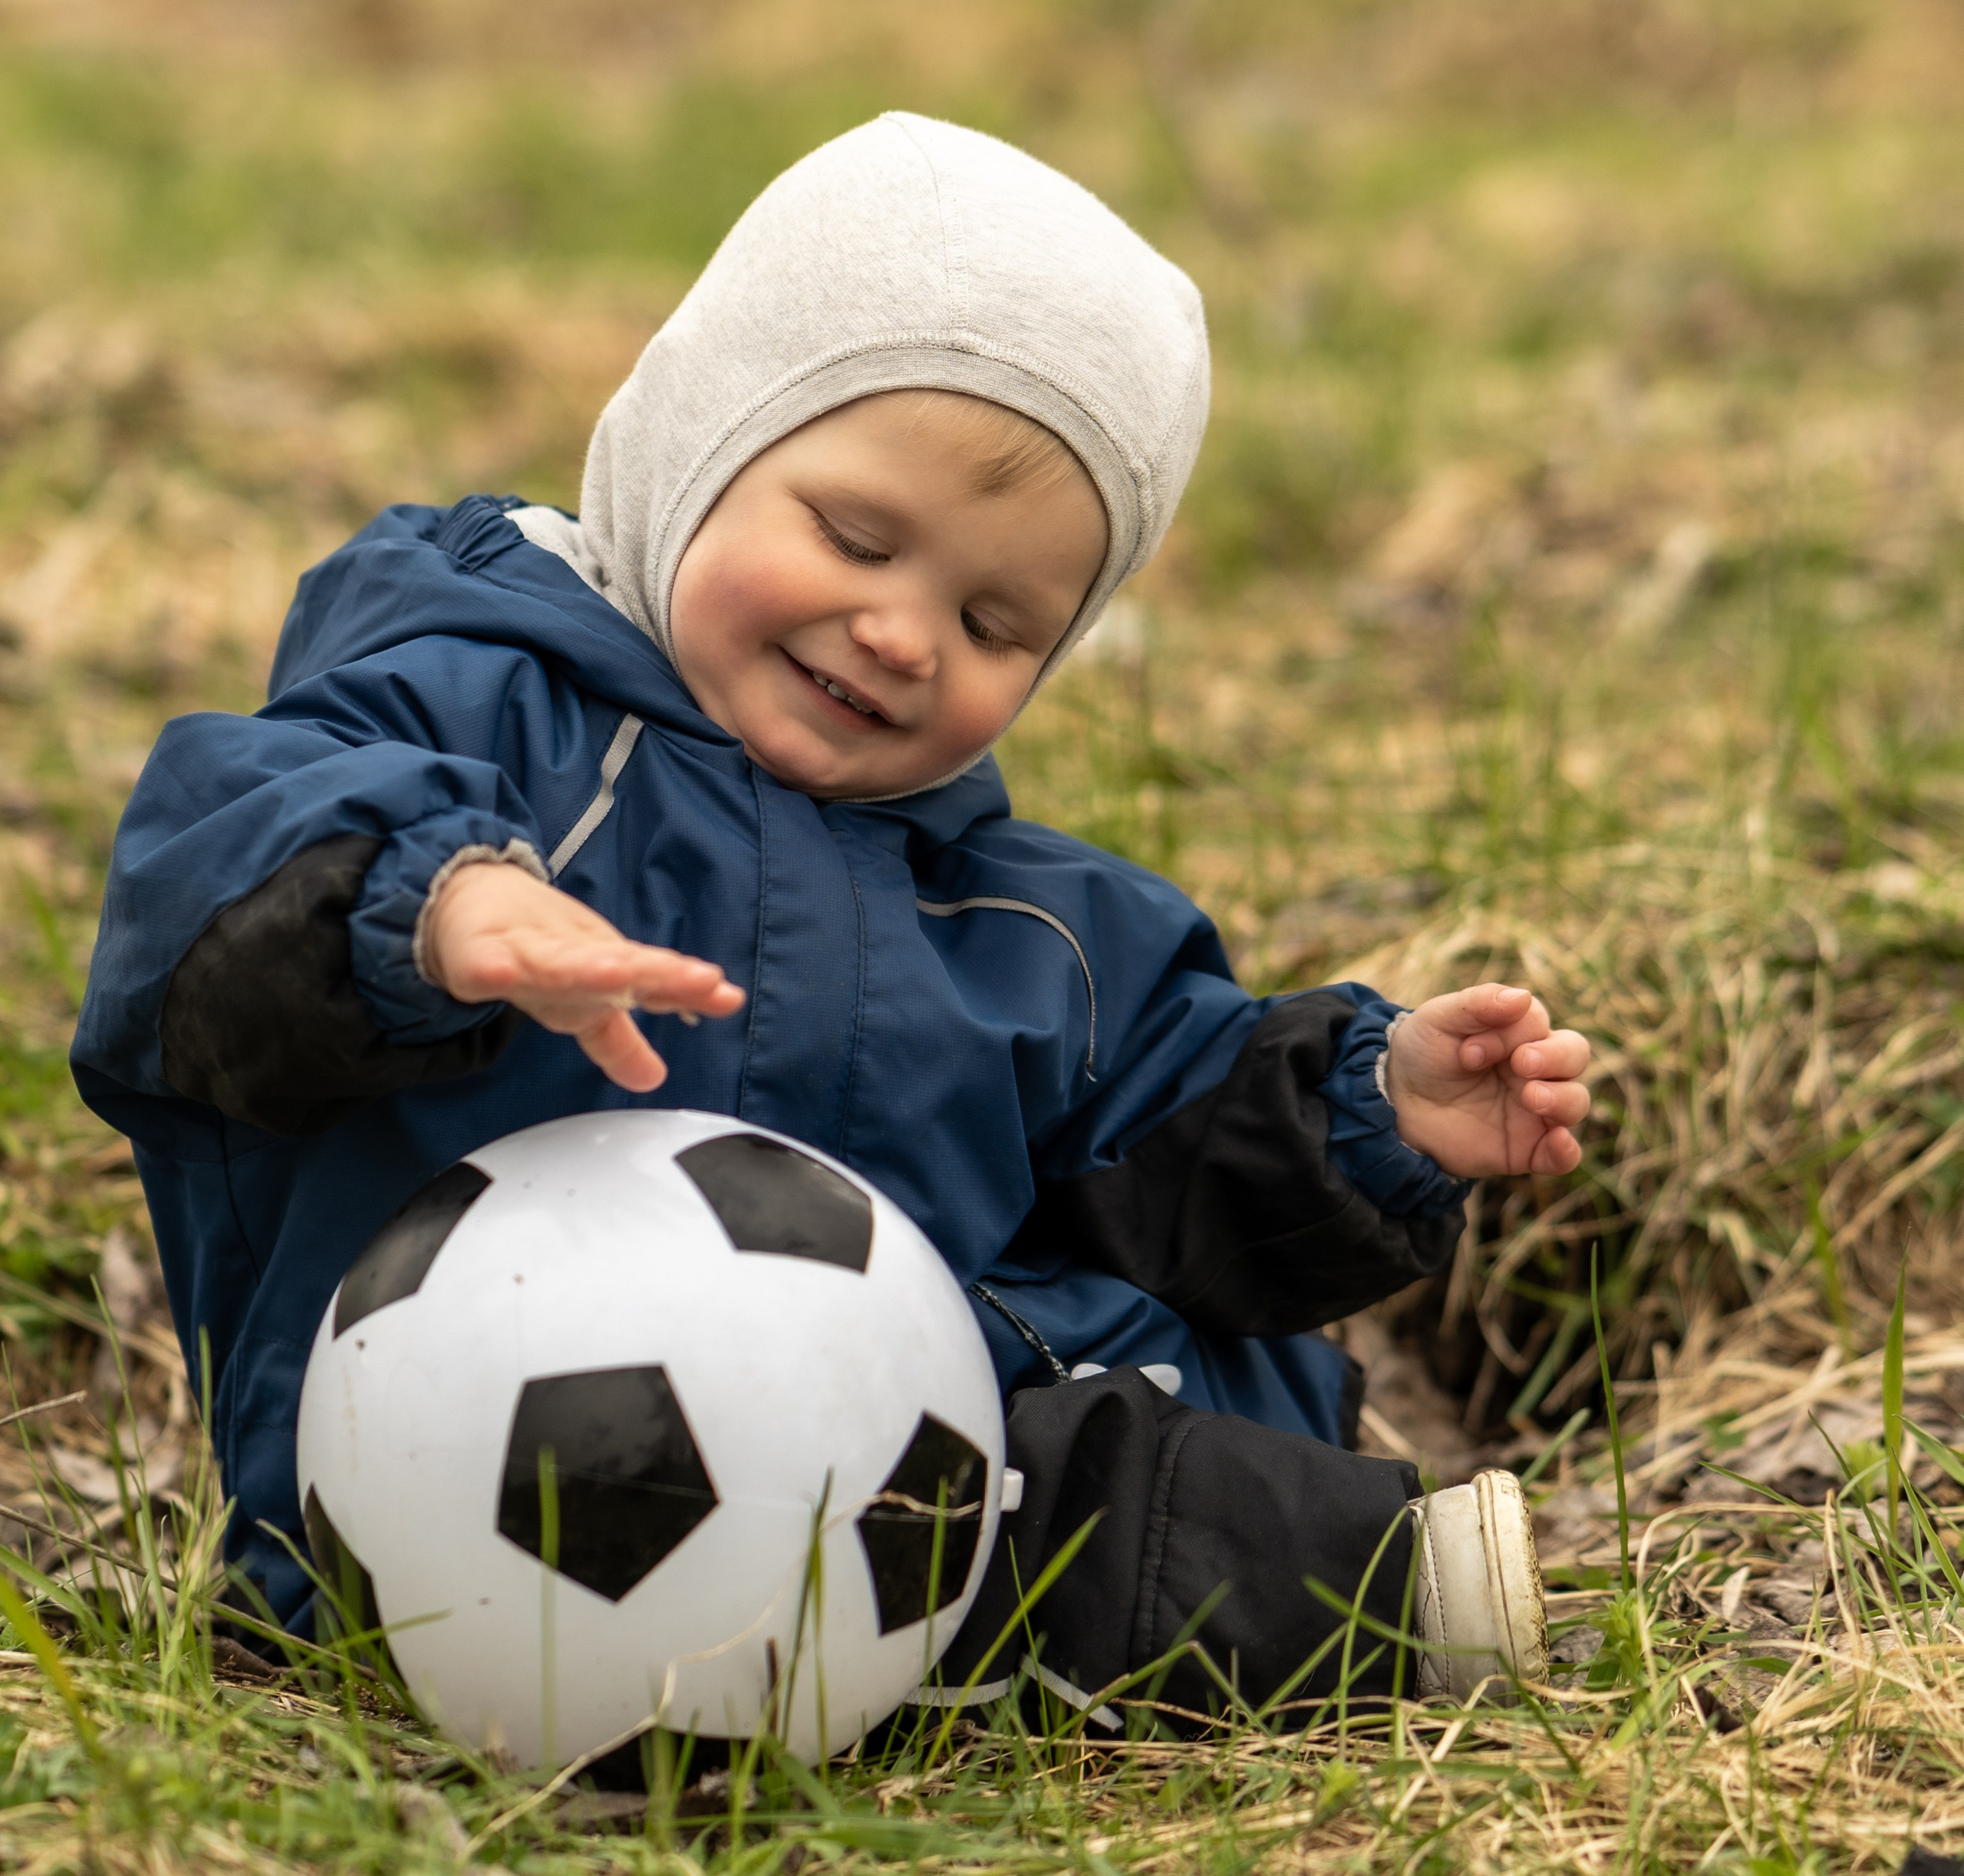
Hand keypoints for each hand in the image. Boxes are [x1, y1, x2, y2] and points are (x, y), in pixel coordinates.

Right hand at [421, 861, 744, 1092]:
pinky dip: (491, 968)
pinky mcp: (476, 955)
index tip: (726, 995)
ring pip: (558, 963)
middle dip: (659, 973)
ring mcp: (524, 952)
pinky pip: (482, 965)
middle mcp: (571, 957)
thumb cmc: (534, 948)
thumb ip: (619, 1039)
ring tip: (619, 972)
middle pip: (618, 966)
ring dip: (588, 968)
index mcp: (600, 968)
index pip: (652, 981)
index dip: (686, 989)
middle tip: (699, 979)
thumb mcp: (582, 1001)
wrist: (465, 899)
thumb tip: (653, 1078)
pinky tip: (499, 973)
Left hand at [1383, 983, 1590, 1177]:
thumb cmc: (1423, 1054)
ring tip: (1530, 1097)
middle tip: (1521, 1063)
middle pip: (1575, 1055)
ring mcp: (1534, 1110)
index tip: (1467, 1051)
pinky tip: (1557, 1141)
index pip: (1537, 1024)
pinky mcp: (1526, 1148)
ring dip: (1562, 1098)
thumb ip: (1478, 1003)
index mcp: (1519, 1033)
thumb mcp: (1439, 1020)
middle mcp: (1535, 1070)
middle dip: (1556, 1056)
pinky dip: (1567, 1150)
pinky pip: (1563, 1155)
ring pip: (1575, 1101)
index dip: (1509, 1033)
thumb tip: (1523, 996)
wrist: (1396, 1105)